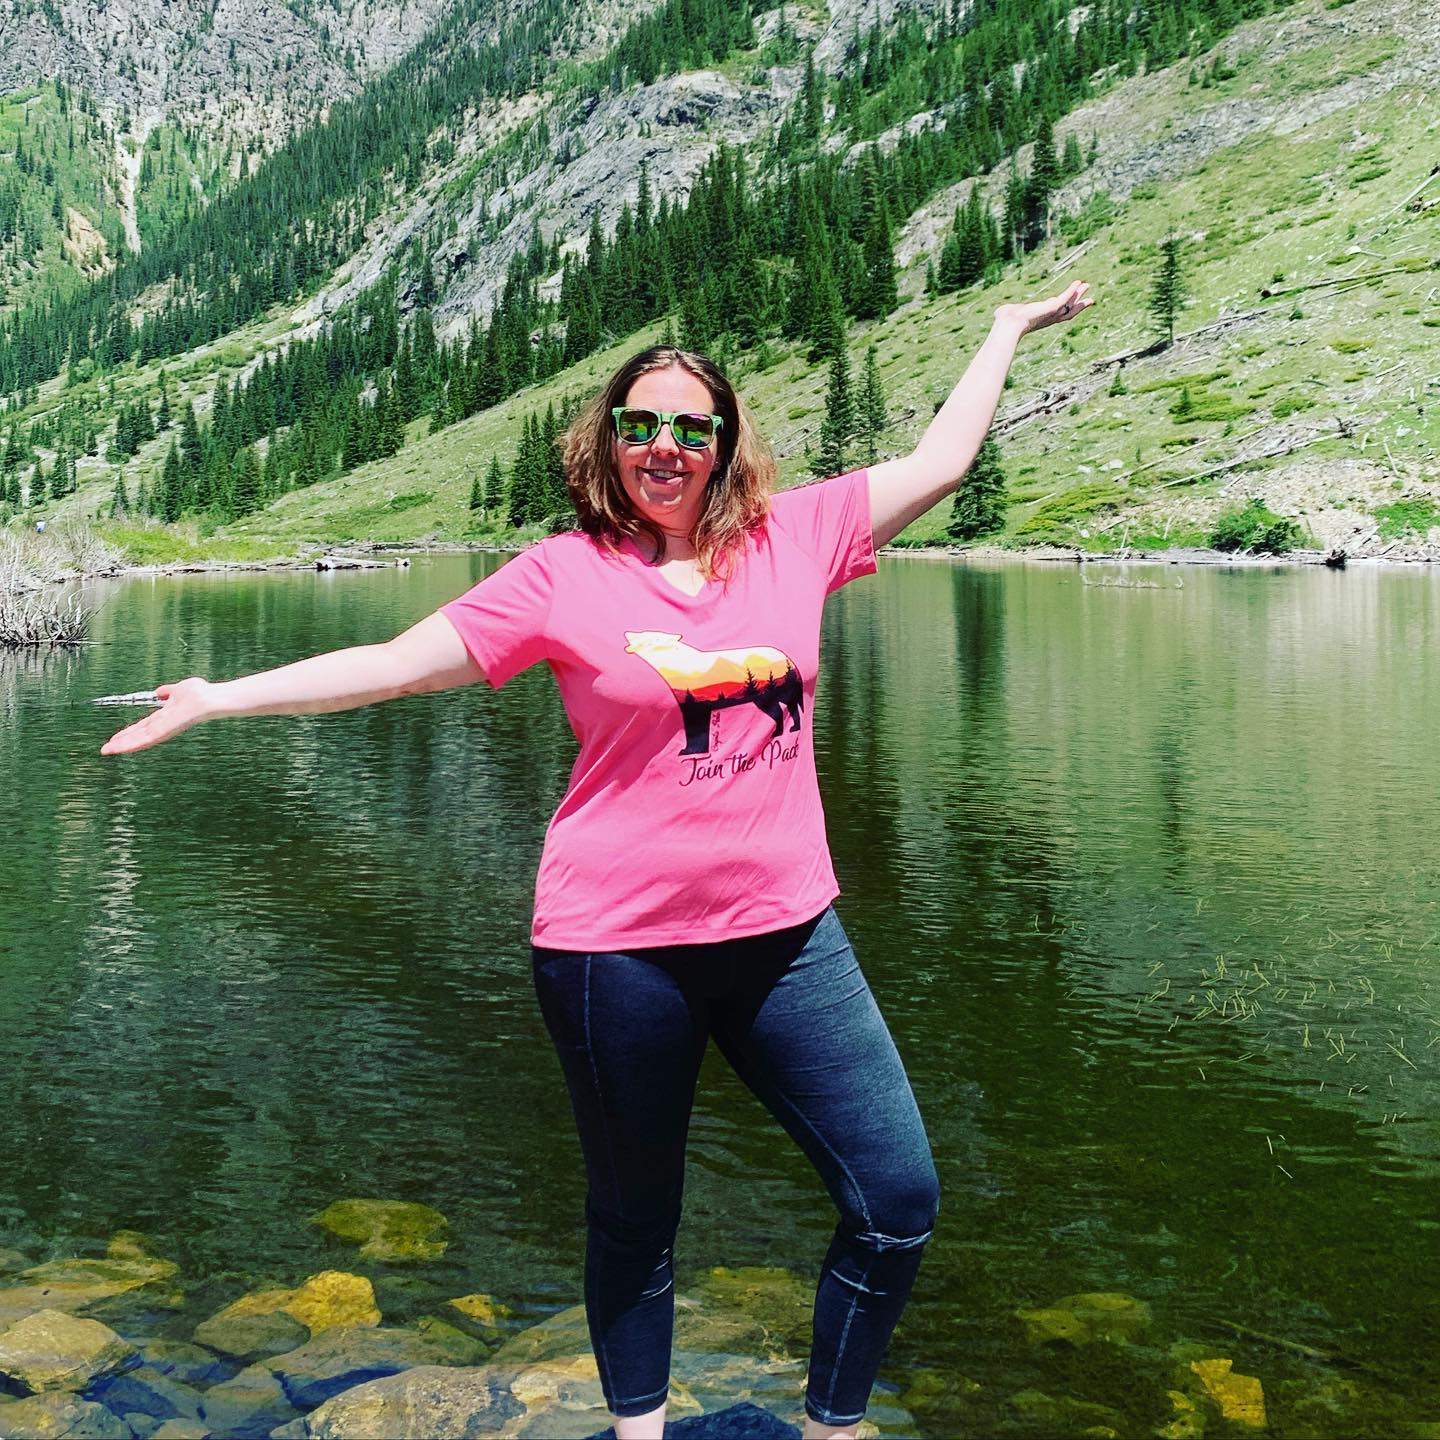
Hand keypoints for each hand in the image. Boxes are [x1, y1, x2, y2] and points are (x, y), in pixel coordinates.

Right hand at [99, 677, 219, 755]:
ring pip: (139, 739)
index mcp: (164, 717)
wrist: (209, 698)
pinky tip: (119, 748)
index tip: (115, 737)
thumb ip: (168, 691)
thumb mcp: (179, 689)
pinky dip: (131, 744)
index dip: (129, 732)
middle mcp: (163, 726)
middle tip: (105, 749)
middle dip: (122, 742)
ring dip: (122, 745)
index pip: (143, 727)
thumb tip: (160, 692)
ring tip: (107, 751)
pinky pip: (145, 739)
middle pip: (138, 735)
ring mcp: (164, 730)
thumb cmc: (201, 693)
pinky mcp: (164, 731)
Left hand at [995, 280, 1094, 336]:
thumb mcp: (1008, 314)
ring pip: (1070, 304)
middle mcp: (1048, 318)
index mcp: (1040, 320)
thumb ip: (1007, 312)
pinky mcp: (1052, 307)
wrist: (1009, 325)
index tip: (1071, 306)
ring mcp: (1051, 313)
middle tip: (1090, 300)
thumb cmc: (1005, 323)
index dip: (1065, 310)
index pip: (1057, 315)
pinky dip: (1071, 290)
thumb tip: (998, 313)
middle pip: (1068, 312)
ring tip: (1087, 286)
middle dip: (1078, 305)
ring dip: (1078, 295)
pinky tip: (1078, 282)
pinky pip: (1065, 297)